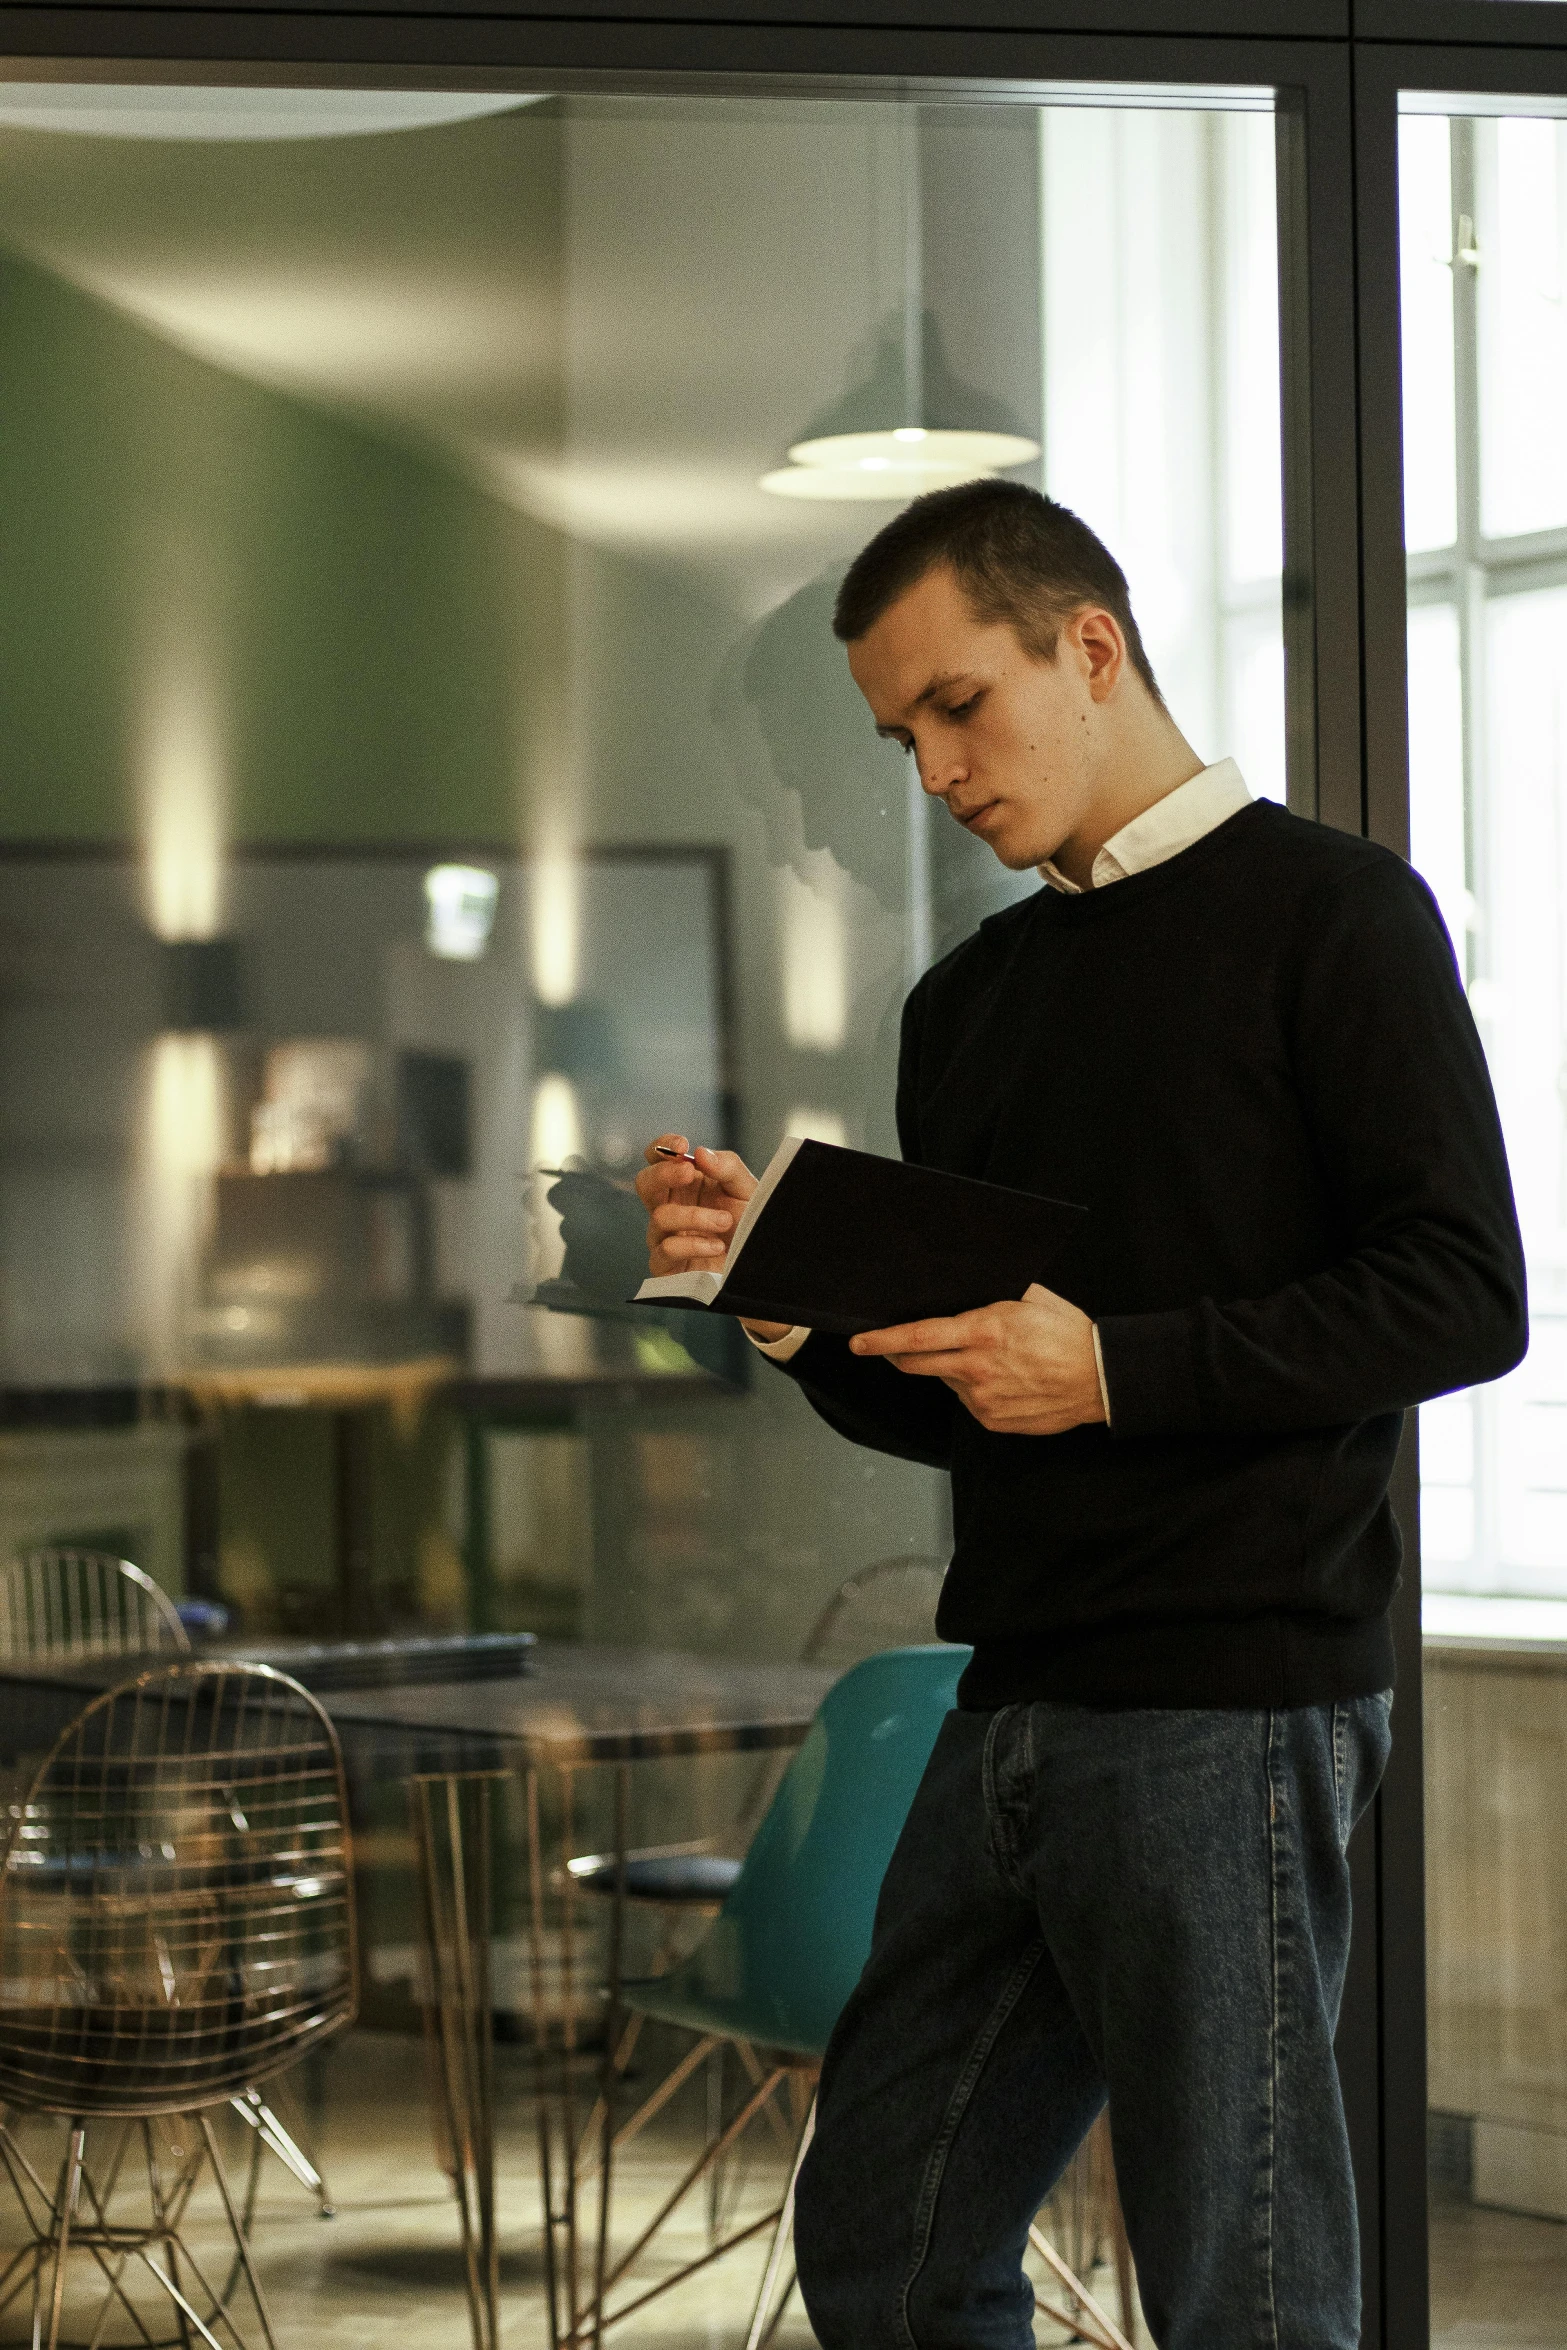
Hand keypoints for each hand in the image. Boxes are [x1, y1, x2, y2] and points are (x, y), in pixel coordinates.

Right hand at [635, 1136, 789, 1344]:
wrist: (759, 1265)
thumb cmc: (749, 1225)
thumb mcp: (747, 1190)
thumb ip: (728, 1167)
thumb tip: (700, 1153)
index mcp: (685, 1184)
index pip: (657, 1158)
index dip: (662, 1147)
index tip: (681, 1145)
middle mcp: (670, 1207)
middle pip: (644, 1183)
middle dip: (663, 1174)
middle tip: (688, 1173)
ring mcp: (665, 1236)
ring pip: (659, 1217)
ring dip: (694, 1216)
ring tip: (725, 1221)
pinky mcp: (667, 1266)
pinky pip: (665, 1251)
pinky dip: (692, 1245)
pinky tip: (716, 1245)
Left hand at [848, 1283, 1105, 1434]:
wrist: (1102, 1379)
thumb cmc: (1069, 1334)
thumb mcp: (1030, 1297)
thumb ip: (991, 1294)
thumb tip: (961, 1288)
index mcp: (983, 1332)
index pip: (917, 1337)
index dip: (882, 1340)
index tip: (859, 1341)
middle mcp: (977, 1368)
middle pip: (917, 1364)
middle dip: (897, 1356)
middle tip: (893, 1348)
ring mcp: (983, 1398)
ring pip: (946, 1380)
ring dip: (951, 1368)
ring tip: (988, 1358)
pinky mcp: (992, 1420)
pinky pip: (969, 1401)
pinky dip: (974, 1388)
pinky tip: (1003, 1379)